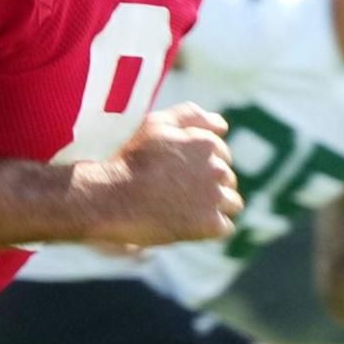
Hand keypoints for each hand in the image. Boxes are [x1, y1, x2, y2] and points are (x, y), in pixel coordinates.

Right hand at [80, 103, 241, 251]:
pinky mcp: (209, 224)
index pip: (221, 153)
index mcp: (207, 143)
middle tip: (177, 192)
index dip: (199, 163)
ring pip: (231, 202)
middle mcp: (217, 169)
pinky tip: (188, 225)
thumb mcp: (156, 124)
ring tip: (185, 209)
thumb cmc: (130, 160)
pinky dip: (209, 228)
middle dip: (208, 184)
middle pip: (227, 178)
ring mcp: (215, 198)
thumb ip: (190, 116)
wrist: (111, 198)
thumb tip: (221, 125)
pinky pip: (224, 227)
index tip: (177, 172)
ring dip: (214, 206)